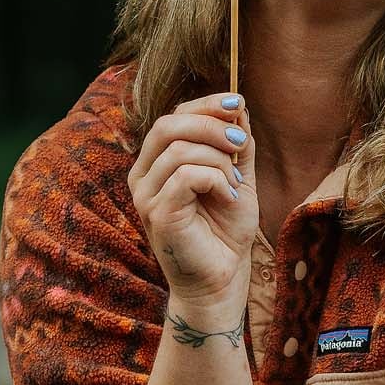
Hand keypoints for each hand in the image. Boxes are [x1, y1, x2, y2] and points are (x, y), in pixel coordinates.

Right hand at [127, 93, 257, 310]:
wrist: (221, 279)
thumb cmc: (225, 231)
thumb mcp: (237, 177)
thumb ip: (236, 144)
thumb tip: (238, 106)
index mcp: (157, 163)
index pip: (173, 117)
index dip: (205, 105)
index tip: (238, 105)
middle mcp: (143, 176)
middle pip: (168, 124)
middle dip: (211, 126)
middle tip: (241, 143)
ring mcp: (145, 196)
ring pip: (179, 149)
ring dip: (219, 160)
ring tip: (236, 183)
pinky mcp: (156, 213)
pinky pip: (185, 175)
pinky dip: (216, 179)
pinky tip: (229, 197)